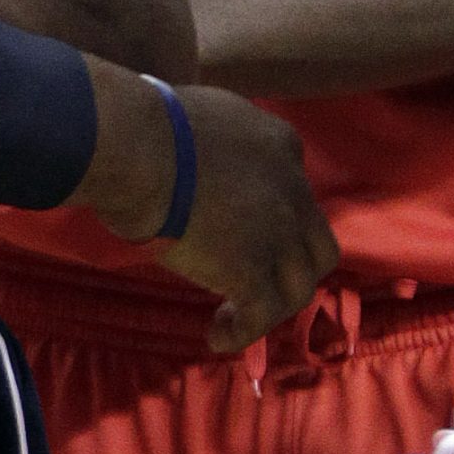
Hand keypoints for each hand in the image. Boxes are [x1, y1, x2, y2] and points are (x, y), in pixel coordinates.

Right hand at [164, 84, 337, 352]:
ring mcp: (278, 233)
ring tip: (235, 316)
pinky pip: (260, 315)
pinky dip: (242, 331)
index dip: (278, 219)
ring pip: (299, 286)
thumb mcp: (207, 117)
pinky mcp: (253, 269)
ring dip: (271, 306)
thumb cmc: (149, 124)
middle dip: (294, 268)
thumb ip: (224, 145)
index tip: (249, 234)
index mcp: (280, 144)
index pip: (297, 191)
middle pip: (316, 245)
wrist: (137, 148)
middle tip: (260, 280)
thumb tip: (201, 166)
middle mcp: (293, 188)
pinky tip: (216, 336)